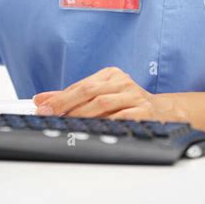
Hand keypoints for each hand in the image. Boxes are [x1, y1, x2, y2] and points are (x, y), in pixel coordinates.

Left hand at [33, 66, 188, 121]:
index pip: (81, 84)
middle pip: (89, 90)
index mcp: (110, 74)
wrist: (163, 112)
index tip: (42, 106)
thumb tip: (41, 100)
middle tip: (49, 113)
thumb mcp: (100, 95)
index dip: (60, 96)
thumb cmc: (127, 104)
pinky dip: (103, 123)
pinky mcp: (143, 111)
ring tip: (66, 122)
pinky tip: (91, 129)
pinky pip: (120, 118)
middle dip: (66, 103)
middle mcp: (122, 81)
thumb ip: (71, 97)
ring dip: (81, 114)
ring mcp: (134, 95)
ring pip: (102, 103)